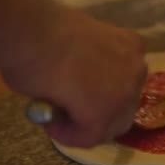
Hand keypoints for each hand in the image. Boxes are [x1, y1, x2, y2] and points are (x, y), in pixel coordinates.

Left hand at [3, 8, 147, 146]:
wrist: (31, 27)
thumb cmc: (30, 70)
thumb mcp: (42, 106)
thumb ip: (65, 114)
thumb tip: (66, 107)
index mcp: (105, 115)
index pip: (95, 136)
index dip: (72, 134)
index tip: (52, 122)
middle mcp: (128, 94)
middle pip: (120, 118)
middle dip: (97, 116)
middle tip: (74, 108)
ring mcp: (134, 66)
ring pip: (130, 90)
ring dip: (112, 89)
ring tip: (87, 79)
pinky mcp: (133, 42)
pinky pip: (132, 60)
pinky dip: (119, 62)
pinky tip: (100, 57)